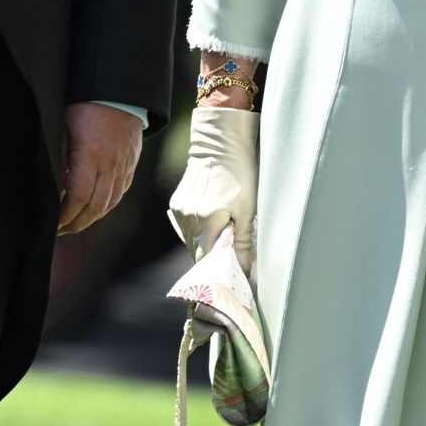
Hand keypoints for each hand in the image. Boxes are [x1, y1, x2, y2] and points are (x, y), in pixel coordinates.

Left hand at [58, 103, 143, 234]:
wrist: (120, 92)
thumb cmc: (86, 106)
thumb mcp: (65, 128)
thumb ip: (61, 158)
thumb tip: (55, 187)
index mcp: (92, 156)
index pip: (78, 197)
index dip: (65, 215)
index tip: (54, 223)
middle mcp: (111, 165)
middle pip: (96, 207)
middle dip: (77, 223)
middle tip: (61, 230)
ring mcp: (124, 166)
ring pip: (110, 203)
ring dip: (92, 218)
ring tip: (76, 223)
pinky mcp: (131, 164)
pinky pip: (120, 192)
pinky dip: (107, 205)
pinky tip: (95, 208)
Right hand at [168, 107, 258, 271]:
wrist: (220, 143)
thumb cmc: (240, 173)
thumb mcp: (248, 208)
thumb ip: (243, 242)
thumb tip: (243, 270)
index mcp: (206, 222)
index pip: (207, 262)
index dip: (218, 275)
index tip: (231, 282)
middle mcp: (187, 219)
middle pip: (198, 254)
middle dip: (213, 263)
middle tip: (231, 268)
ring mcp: (179, 211)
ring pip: (192, 242)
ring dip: (206, 247)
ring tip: (224, 245)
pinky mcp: (177, 204)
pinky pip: (187, 228)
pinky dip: (199, 232)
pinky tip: (213, 225)